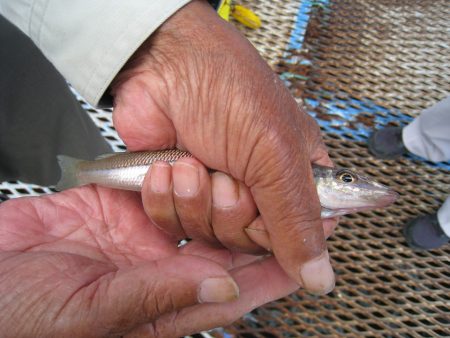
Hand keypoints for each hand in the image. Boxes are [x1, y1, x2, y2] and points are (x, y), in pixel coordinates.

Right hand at [0, 187, 297, 336]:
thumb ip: (158, 296)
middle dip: (241, 222)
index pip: (233, 290)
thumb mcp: (90, 311)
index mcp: (162, 309)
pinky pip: (155, 194)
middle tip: (256, 193)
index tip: (306, 253)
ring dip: (204, 195)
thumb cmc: (20, 317)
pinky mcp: (115, 214)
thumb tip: (224, 285)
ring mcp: (139, 242)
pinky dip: (168, 179)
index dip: (272, 272)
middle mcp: (159, 274)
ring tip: (210, 173)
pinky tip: (179, 164)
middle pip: (220, 247)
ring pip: (192, 216)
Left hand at [113, 0, 334, 293]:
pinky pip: (176, 227)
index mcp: (297, 174)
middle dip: (233, 211)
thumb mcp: (274, 155)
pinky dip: (169, 200)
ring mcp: (217, 193)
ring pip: (212, 238)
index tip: (269, 220)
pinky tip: (172, 169)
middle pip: (253, 241)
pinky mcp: (182, 195)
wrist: (162, 65)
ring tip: (196, 163)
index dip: (286, 237)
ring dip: (198, 202)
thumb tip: (321, 275)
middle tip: (228, 175)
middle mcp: (259, 188)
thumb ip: (297, 218)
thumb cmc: (227, 89)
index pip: (305, 233)